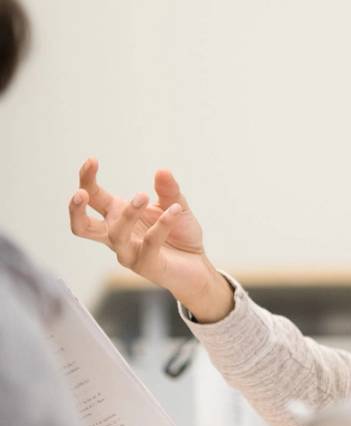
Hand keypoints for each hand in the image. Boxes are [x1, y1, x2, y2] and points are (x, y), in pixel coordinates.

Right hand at [68, 157, 232, 321]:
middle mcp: (117, 235)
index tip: (92, 160)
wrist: (198, 265)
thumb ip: (168, 190)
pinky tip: (175, 211)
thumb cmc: (180, 234)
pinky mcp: (146, 265)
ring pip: (115, 234)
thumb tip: (162, 171)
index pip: (93, 197)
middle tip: (81, 193)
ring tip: (143, 195)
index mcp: (118, 215)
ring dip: (128, 213)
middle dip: (76, 210)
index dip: (87, 179)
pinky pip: (149, 244)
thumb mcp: (177, 205)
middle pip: (83, 226)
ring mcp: (129, 253)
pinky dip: (162, 225)